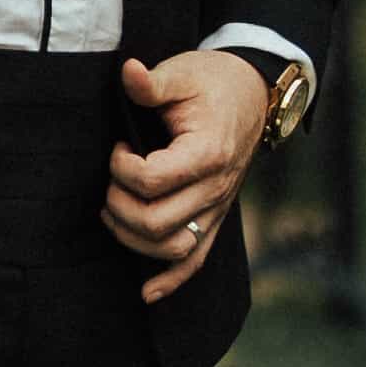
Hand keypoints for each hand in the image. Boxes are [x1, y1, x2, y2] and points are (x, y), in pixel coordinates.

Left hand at [104, 47, 271, 306]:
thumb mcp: (182, 73)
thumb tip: (127, 72)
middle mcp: (215, 190)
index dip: (121, 168)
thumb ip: (152, 82)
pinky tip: (147, 294)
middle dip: (119, 205)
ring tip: (115, 208)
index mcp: (207, 154)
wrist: (254, 95)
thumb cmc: (213, 83)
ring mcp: (217, 209)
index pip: (152, 181)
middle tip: (111, 178)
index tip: (118, 148)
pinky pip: (196, 260)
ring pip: (171, 249)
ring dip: (132, 238)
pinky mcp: (215, 218)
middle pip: (156, 223)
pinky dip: (171, 281)